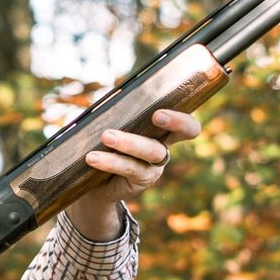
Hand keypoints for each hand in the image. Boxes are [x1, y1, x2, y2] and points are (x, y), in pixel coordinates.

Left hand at [65, 109, 201, 240]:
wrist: (94, 182)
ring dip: (129, 142)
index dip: (182, 118)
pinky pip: (129, 168)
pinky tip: (92, 158)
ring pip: (151, 152)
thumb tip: (107, 98)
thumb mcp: (113, 125)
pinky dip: (110, 161)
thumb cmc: (106, 144)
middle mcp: (164, 146)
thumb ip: (117, 112)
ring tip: (106, 136)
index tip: (162, 112)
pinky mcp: (141, 180)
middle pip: (181, 134)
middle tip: (156, 115)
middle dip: (173, 122)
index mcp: (162, 128)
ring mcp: (155, 166)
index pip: (187, 122)